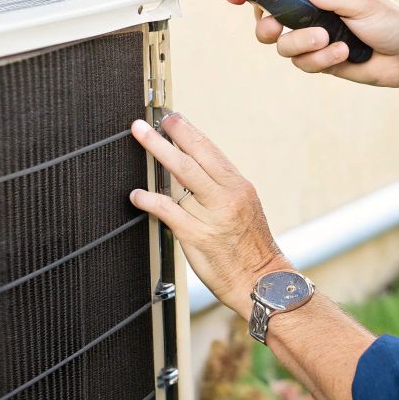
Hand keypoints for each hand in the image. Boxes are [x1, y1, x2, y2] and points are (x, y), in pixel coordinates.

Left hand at [127, 111, 289, 317]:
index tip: (172, 118)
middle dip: (169, 135)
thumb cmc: (251, 247)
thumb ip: (219, 189)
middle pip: (193, 158)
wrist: (261, 282)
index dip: (188, 132)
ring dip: (157, 155)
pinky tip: (136, 194)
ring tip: (140, 138)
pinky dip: (149, 200)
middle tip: (147, 123)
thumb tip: (189, 168)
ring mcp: (212, 216)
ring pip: (180, 178)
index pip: (210, 151)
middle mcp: (227, 197)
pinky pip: (168, 211)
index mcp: (239, 187)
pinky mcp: (197, 236)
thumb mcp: (244, 208)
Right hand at [226, 0, 398, 88]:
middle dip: (266, 25)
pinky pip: (305, 65)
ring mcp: (314, 42)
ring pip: (284, 47)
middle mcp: (309, 17)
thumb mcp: (361, 0)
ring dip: (302, 44)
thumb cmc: (392, 20)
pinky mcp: (322, 63)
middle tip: (276, 27)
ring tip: (328, 40)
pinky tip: (344, 53)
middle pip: (267, 21)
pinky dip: (321, 59)